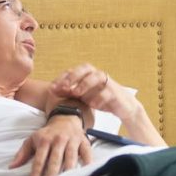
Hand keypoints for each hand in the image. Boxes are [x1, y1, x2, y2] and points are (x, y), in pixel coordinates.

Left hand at [10, 114, 91, 175]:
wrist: (66, 118)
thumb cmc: (47, 133)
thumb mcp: (32, 139)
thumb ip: (22, 153)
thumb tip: (11, 167)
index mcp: (45, 140)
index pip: (40, 159)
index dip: (37, 173)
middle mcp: (58, 140)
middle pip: (55, 159)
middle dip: (52, 174)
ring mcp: (72, 141)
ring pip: (71, 157)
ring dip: (69, 170)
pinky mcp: (84, 141)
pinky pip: (87, 152)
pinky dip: (88, 161)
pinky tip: (86, 172)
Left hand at [50, 64, 166, 147]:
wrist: (124, 107)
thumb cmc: (100, 99)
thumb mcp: (84, 96)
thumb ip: (70, 92)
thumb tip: (52, 89)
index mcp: (89, 75)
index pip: (73, 71)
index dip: (62, 78)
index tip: (53, 88)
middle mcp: (98, 75)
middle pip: (85, 68)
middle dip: (73, 76)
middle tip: (63, 87)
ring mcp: (108, 83)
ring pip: (97, 76)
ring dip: (85, 84)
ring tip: (76, 93)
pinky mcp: (116, 93)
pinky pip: (108, 92)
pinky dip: (99, 98)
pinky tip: (92, 105)